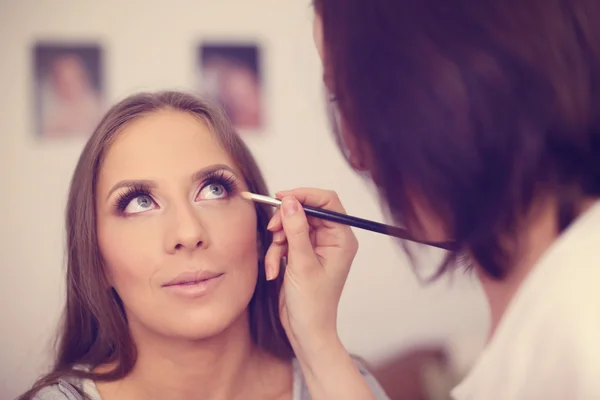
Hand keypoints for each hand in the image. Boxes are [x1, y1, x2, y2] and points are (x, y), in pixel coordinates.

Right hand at [265, 188, 357, 351]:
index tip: (282, 198)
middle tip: (272, 231)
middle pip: (306, 211)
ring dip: (278, 243)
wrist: (306, 331)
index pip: (327, 202)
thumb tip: (290, 202)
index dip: (304, 195)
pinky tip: (274, 271)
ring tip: (275, 263)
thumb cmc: (313, 305)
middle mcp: (332, 239)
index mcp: (342, 239)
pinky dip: (276, 253)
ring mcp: (317, 247)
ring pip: (292, 226)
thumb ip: (296, 230)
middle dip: (286, 222)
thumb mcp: (302, 264)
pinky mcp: (303, 254)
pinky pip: (286, 241)